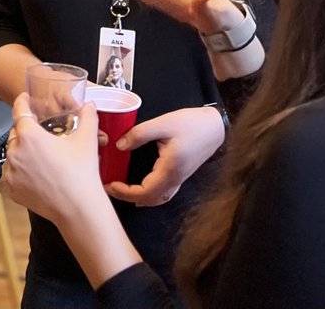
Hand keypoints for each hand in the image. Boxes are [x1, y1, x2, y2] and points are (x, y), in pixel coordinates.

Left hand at [1, 95, 146, 290]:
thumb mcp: (87, 140)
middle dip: (26, 131)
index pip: (19, 110)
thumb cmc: (81, 174)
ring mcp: (10, 172)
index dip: (22, 102)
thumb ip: (88, 116)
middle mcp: (15, 152)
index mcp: (29, 135)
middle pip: (16, 133)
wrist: (78, 208)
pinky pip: (8, 174)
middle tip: (41, 135)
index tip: (24, 98)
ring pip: (12, 154)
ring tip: (39, 157)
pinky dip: (16, 172)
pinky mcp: (10, 189)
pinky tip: (30, 173)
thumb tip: (89, 105)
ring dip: (21, 152)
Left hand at [103, 106, 225, 205]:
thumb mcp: (163, 124)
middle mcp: (175, 179)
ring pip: (158, 198)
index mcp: (169, 169)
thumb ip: (139, 134)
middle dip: (128, 196)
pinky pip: (164, 192)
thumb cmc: (192, 124)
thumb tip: (119, 146)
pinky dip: (150, 193)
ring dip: (139, 197)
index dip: (125, 192)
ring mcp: (179, 179)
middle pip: (150, 200)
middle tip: (110, 187)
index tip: (109, 184)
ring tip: (122, 187)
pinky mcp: (181, 175)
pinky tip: (141, 186)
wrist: (215, 127)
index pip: (145, 192)